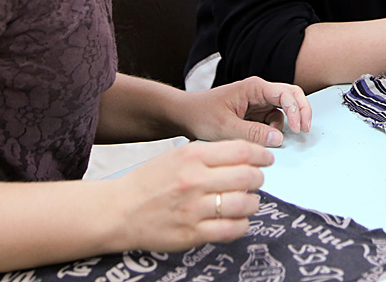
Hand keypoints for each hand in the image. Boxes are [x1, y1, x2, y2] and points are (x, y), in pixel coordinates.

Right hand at [119, 139, 271, 249]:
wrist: (118, 211)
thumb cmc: (149, 182)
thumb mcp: (176, 155)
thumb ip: (209, 154)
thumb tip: (244, 156)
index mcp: (192, 156)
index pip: (241, 151)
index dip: (261, 154)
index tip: (267, 158)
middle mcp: (194, 180)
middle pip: (247, 176)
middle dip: (259, 178)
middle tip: (257, 180)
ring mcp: (194, 209)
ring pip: (244, 204)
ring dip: (253, 202)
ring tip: (248, 201)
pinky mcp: (192, 233)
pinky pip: (232, 229)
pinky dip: (242, 224)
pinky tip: (238, 219)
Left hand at [182, 77, 311, 146]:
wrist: (186, 116)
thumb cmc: (201, 115)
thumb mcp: (226, 128)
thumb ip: (253, 134)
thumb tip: (279, 138)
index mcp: (254, 87)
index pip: (286, 93)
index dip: (296, 110)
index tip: (297, 130)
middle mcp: (259, 92)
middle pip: (291, 96)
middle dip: (301, 111)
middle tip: (304, 131)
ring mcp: (259, 102)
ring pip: (285, 109)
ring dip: (287, 123)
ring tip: (277, 140)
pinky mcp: (256, 113)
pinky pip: (274, 120)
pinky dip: (276, 130)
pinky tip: (269, 140)